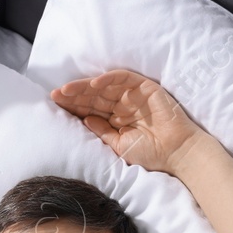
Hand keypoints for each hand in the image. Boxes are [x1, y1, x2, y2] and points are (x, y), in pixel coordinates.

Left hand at [50, 69, 204, 175]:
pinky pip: (124, 79)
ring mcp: (134, 96)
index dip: (74, 107)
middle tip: (55, 95)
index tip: (56, 106)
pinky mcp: (145, 88)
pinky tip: (93, 84)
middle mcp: (123, 105)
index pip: (91, 109)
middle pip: (94, 97)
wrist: (177, 153)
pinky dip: (108, 79)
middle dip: (74, 95)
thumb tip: (85, 120)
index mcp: (116, 119)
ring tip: (67, 90)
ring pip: (105, 87)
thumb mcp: (119, 145)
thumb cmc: (151, 154)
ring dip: (85, 87)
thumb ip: (102, 132)